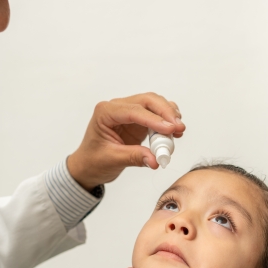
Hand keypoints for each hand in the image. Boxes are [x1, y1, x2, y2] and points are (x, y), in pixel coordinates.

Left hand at [67, 93, 185, 190]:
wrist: (88, 166)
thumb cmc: (93, 161)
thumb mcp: (112, 160)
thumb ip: (134, 157)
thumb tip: (156, 160)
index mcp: (105, 112)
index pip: (134, 111)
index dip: (154, 119)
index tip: (171, 128)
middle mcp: (117, 108)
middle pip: (147, 101)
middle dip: (166, 112)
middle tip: (179, 128)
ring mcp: (129, 112)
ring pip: (154, 104)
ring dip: (169, 115)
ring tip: (179, 131)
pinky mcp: (137, 121)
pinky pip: (156, 115)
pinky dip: (167, 121)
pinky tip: (174, 131)